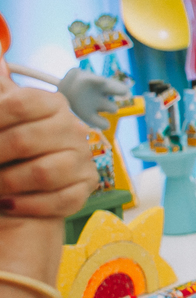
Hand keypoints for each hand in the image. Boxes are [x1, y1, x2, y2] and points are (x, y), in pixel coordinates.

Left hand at [0, 69, 97, 217]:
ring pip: (44, 173)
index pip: (20, 102)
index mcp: (52, 104)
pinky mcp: (86, 187)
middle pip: (26, 140)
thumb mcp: (3, 118)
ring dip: (8, 184)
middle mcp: (72, 128)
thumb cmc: (8, 151)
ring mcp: (83, 159)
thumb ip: (2, 92)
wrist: (19, 188)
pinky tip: (9, 203)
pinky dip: (27, 205)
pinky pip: (59, 200)